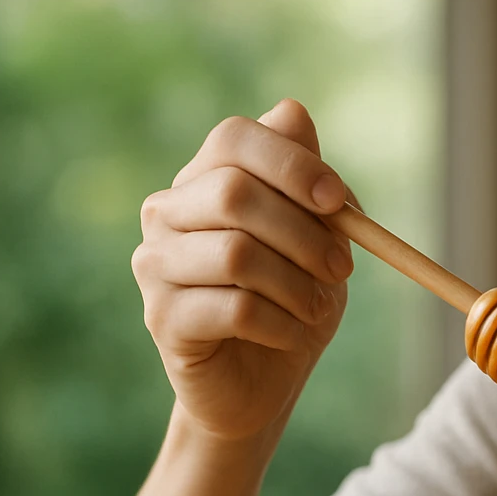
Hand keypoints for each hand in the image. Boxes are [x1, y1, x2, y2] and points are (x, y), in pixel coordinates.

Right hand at [133, 98, 354, 441]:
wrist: (264, 382)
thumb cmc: (292, 299)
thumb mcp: (320, 237)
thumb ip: (311, 182)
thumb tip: (292, 112)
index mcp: (205, 180)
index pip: (234, 138)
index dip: (293, 164)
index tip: (337, 202)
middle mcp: (167, 213)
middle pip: (234, 193)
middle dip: (304, 233)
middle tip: (341, 269)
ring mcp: (155, 264)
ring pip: (237, 255)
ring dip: (296, 286)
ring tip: (314, 308)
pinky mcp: (162, 319)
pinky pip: (234, 308)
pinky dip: (280, 323)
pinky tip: (289, 334)